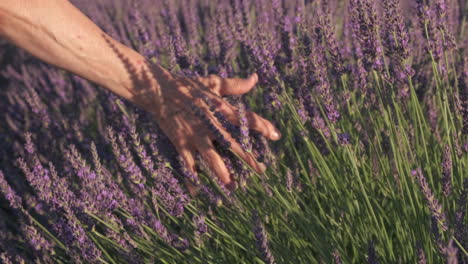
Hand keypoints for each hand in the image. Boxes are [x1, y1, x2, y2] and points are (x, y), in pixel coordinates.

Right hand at [149, 68, 280, 188]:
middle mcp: (209, 123)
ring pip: (210, 155)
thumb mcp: (213, 82)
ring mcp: (194, 134)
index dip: (261, 126)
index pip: (245, 118)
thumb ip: (235, 85)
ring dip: (221, 171)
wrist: (157, 89)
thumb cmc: (187, 85)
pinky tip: (197, 192)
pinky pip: (187, 162)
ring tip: (232, 185)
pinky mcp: (180, 142)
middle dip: (247, 157)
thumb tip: (255, 78)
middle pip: (232, 142)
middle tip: (262, 170)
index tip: (276, 135)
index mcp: (219, 107)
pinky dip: (192, 177)